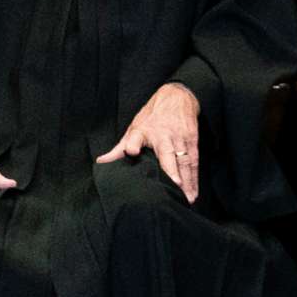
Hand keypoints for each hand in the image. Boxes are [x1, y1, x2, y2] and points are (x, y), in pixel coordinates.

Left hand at [97, 82, 202, 202]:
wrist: (178, 97)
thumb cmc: (152, 117)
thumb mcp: (134, 128)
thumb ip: (120, 148)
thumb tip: (101, 162)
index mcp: (144, 131)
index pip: (136, 136)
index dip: (132, 143)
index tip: (131, 151)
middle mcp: (163, 136)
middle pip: (167, 154)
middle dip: (171, 169)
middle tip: (175, 185)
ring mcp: (180, 139)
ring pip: (184, 162)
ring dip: (186, 181)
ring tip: (186, 199)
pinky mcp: (192, 142)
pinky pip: (194, 163)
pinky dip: (194, 179)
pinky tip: (193, 193)